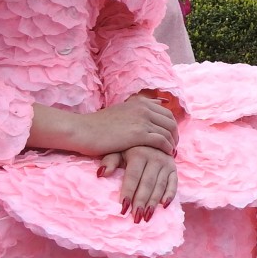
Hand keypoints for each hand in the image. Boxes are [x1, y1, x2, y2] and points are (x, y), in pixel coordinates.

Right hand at [31, 94, 178, 156]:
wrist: (82, 130)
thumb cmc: (98, 125)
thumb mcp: (121, 111)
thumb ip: (136, 110)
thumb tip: (155, 105)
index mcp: (140, 102)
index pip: (166, 113)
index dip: (171, 125)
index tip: (170, 136)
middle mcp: (144, 108)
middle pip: (171, 122)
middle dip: (174, 134)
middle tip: (173, 146)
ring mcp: (142, 120)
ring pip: (168, 132)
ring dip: (172, 143)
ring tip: (170, 152)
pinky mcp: (139, 134)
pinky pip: (162, 141)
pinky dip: (166, 148)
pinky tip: (165, 155)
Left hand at [98, 146, 176, 221]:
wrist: (150, 138)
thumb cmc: (128, 148)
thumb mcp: (118, 150)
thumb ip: (109, 161)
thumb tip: (101, 174)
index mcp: (139, 154)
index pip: (133, 177)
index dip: (128, 192)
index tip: (123, 208)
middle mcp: (155, 158)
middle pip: (147, 184)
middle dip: (141, 202)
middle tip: (136, 218)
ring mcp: (166, 163)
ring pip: (160, 186)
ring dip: (153, 202)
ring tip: (147, 217)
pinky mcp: (173, 168)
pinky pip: (173, 183)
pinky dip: (170, 194)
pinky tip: (164, 205)